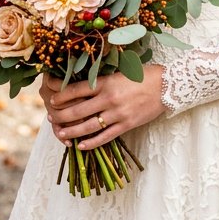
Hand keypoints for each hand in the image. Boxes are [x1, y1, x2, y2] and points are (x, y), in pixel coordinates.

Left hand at [39, 67, 164, 150]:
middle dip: (61, 115)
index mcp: (106, 82)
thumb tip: (80, 87)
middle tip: (51, 117)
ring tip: (60, 133)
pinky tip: (80, 146)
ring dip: (71, 131)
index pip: (76, 90)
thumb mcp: (118, 73)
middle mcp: (109, 98)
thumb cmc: (142, 76)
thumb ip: (101, 81)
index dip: (61, 97)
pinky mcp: (127, 125)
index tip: (52, 100)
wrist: (166, 86)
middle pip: (78, 110)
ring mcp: (118, 113)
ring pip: (88, 126)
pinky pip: (105, 137)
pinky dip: (91, 143)